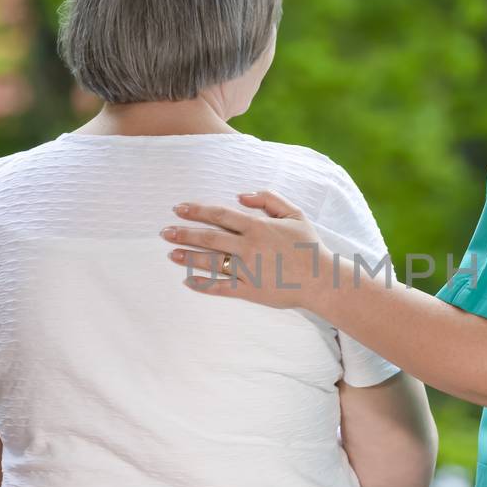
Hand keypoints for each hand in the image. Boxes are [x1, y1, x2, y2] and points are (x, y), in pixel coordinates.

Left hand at [161, 191, 331, 309]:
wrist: (322, 280)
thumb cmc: (309, 246)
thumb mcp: (295, 214)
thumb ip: (268, 199)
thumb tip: (241, 195)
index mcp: (257, 227)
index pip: (220, 215)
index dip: (197, 210)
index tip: (178, 208)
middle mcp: (248, 247)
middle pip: (209, 237)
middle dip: (184, 233)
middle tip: (164, 231)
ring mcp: (247, 270)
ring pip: (211, 261)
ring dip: (188, 256)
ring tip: (170, 254)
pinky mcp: (249, 290)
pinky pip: (221, 287)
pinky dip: (203, 285)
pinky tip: (187, 281)